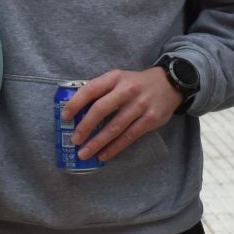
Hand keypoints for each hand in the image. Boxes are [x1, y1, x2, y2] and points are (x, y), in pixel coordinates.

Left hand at [59, 68, 182, 161]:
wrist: (169, 83)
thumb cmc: (136, 84)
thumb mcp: (119, 78)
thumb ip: (101, 90)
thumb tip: (77, 111)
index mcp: (115, 77)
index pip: (91, 89)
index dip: (75, 104)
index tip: (65, 117)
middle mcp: (127, 90)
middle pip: (101, 109)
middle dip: (85, 127)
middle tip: (74, 140)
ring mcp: (140, 105)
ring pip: (114, 127)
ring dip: (97, 142)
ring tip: (84, 153)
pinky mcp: (150, 120)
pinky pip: (128, 137)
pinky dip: (114, 148)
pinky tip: (103, 155)